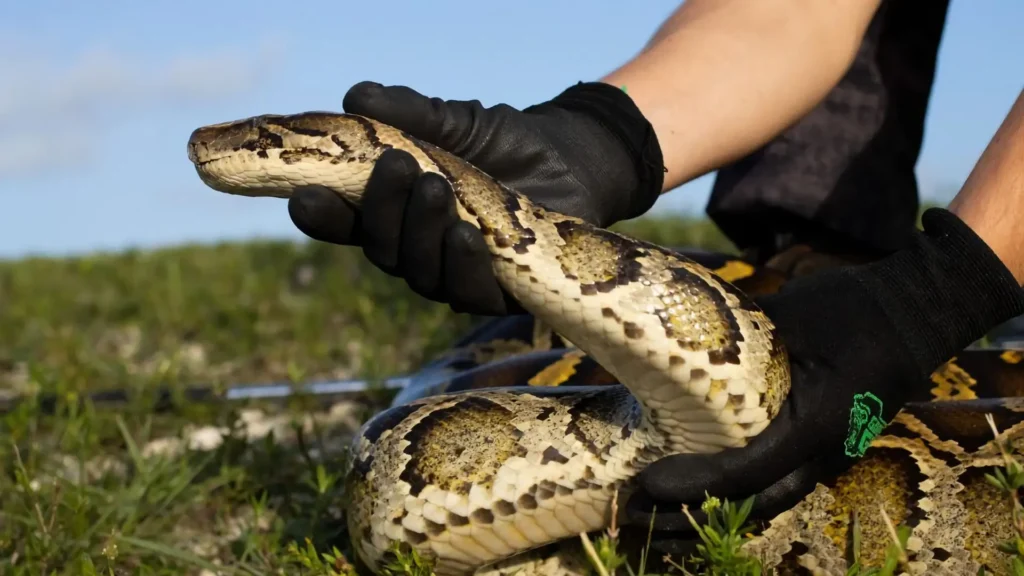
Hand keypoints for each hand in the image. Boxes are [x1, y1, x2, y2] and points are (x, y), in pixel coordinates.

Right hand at [288, 80, 663, 314]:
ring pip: (420, 274)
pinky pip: (469, 293)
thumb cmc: (505, 143)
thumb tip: (357, 97)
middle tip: (398, 166)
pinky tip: (467, 235)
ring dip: (422, 234)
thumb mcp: (457, 122)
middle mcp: (416, 250)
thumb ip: (411, 113)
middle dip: (383, 210)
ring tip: (436, 189)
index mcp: (394, 214)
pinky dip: (463, 265)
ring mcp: (454, 276)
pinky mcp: (498, 294)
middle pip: (381, 249)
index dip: (321, 216)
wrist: (572, 162)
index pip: (345, 223)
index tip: (303, 197)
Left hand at [623, 208, 1023, 551]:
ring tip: (655, 515)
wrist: (915, 314)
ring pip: (763, 502)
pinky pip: (773, 484)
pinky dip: (732, 496)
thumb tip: (669, 329)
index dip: (692, 484)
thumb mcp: (791, 312)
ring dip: (708, 513)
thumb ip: (736, 329)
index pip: (746, 472)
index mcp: (818, 422)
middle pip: (751, 505)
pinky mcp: (822, 450)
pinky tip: (694, 493)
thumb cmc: (854, 308)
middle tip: (634, 514)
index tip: (646, 484)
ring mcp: (828, 456)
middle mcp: (826, 452)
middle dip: (690, 517)